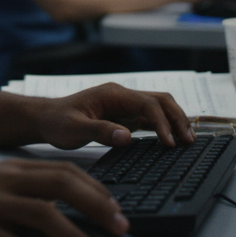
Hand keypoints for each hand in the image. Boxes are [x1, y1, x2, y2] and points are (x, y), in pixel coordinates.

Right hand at [0, 158, 129, 236]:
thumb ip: (23, 196)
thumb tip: (63, 214)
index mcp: (10, 168)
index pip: (64, 170)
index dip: (96, 189)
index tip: (117, 209)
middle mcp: (2, 180)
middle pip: (62, 183)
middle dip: (98, 204)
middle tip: (121, 226)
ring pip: (44, 213)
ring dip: (76, 234)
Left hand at [37, 83, 195, 149]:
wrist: (47, 119)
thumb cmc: (58, 122)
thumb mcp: (74, 129)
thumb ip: (99, 131)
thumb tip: (126, 137)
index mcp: (113, 94)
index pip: (147, 104)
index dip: (161, 122)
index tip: (168, 142)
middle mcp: (122, 96)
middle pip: (160, 100)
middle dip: (177, 118)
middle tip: (189, 140)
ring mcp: (125, 106)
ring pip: (159, 108)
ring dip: (175, 121)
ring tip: (188, 141)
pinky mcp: (125, 117)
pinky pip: (151, 118)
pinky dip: (165, 127)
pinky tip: (173, 140)